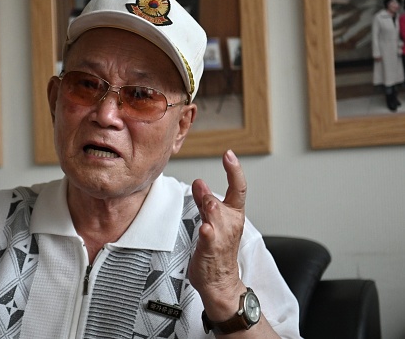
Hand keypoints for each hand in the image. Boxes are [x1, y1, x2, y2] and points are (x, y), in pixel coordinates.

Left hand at [188, 150, 246, 316]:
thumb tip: (199, 182)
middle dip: (207, 196)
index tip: (229, 154)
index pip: (239, 188)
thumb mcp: (212, 220)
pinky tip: (204, 228)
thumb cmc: (217, 251)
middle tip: (198, 187)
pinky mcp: (211, 247)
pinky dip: (207, 231)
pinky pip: (209, 235)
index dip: (234, 170)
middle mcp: (231, 223)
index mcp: (235, 214)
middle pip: (219, 200)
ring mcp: (222, 236)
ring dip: (208, 207)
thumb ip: (205, 200)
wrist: (221, 283)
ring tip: (204, 203)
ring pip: (214, 213)